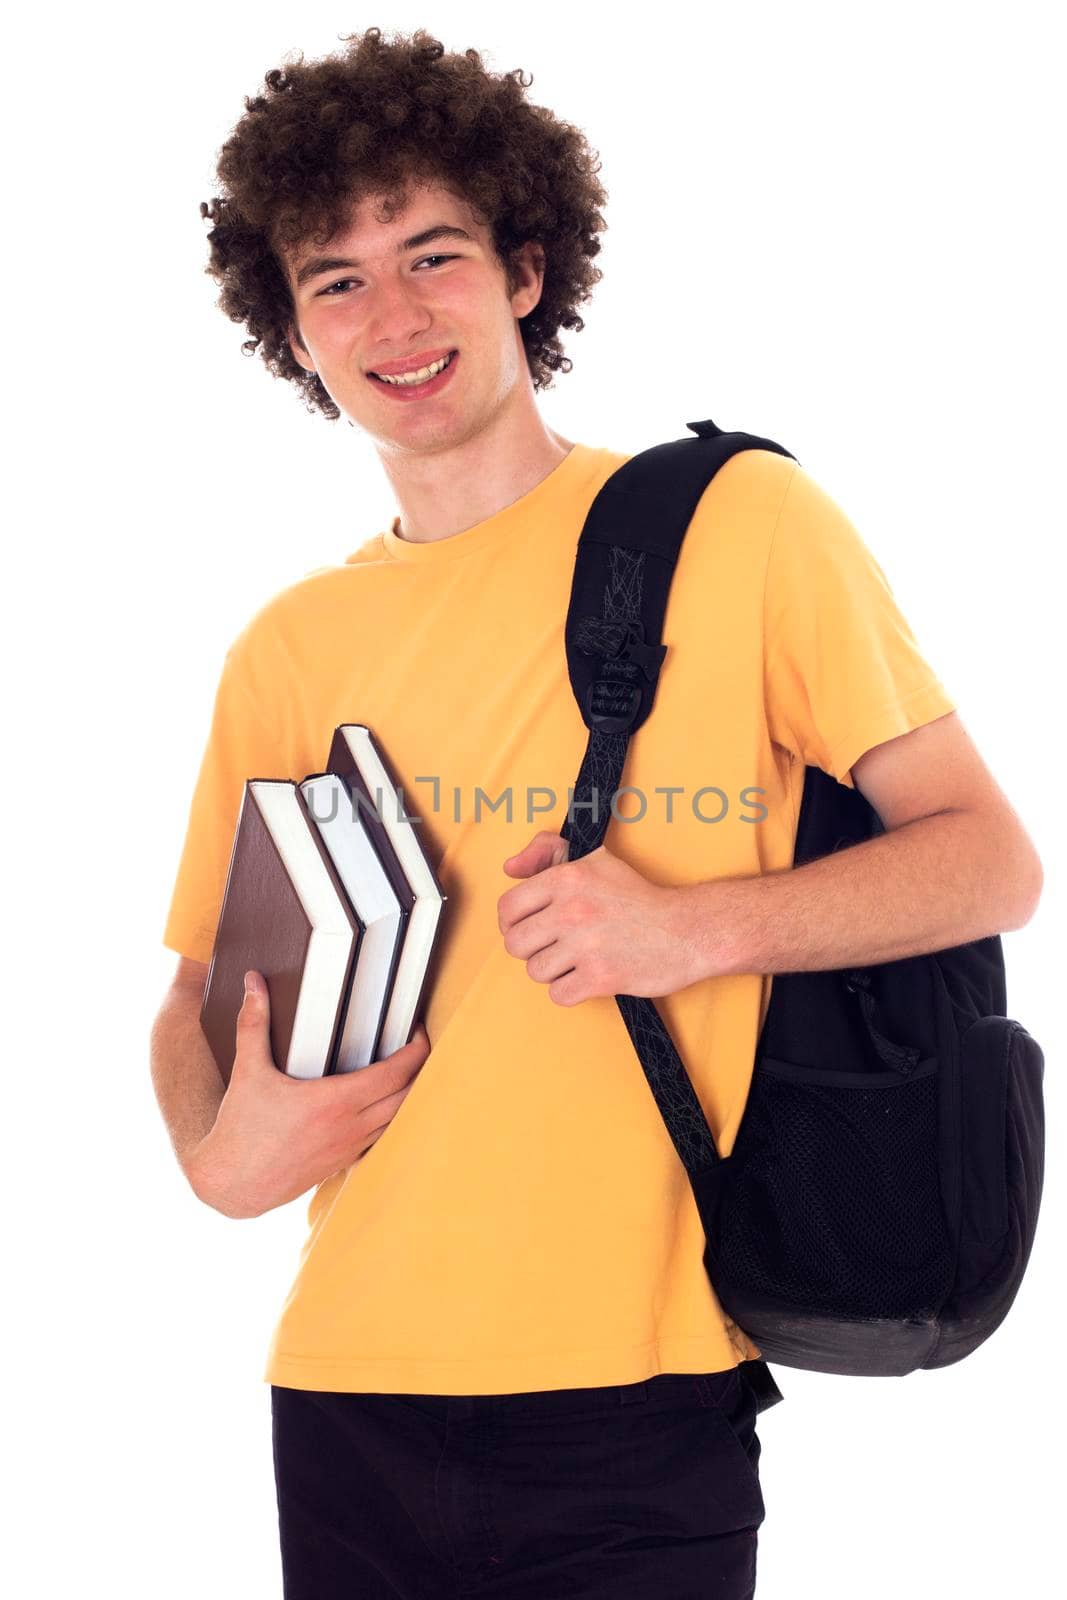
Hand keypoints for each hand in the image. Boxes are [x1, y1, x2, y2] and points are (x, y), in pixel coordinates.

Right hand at [185, 972, 429, 1218]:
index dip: (417, 1050)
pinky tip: (382, 1105)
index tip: (418, 1032)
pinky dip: (390, 1119)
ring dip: (409, 1095)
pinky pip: (381, 1138)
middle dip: (421, 1069)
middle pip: (409, 1095)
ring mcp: (349, 1148)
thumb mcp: (248, 1071)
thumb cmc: (241, 1131)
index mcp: (334, 1102)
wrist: (233, 1185)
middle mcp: (350, 1127)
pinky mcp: (342, 1163)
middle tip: (418, 1046)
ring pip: (399, 1120)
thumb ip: (254, 1023)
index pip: (396, 1073)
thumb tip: (253, 984)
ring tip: (406, 1071)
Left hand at [497, 830, 708, 1004]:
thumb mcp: (595, 860)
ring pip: (535, 971)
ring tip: (576, 960)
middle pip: (516, 944)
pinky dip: (570, 990)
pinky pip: (558, 994)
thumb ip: (547, 852)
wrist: (686, 930)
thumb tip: (510, 868)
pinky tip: (587, 976)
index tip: (528, 926)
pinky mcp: (600, 978)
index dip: (512, 921)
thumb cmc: (638, 897)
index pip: (508, 907)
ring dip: (553, 970)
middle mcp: (572, 910)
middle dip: (531, 948)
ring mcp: (585, 945)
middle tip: (553, 945)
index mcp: (567, 878)